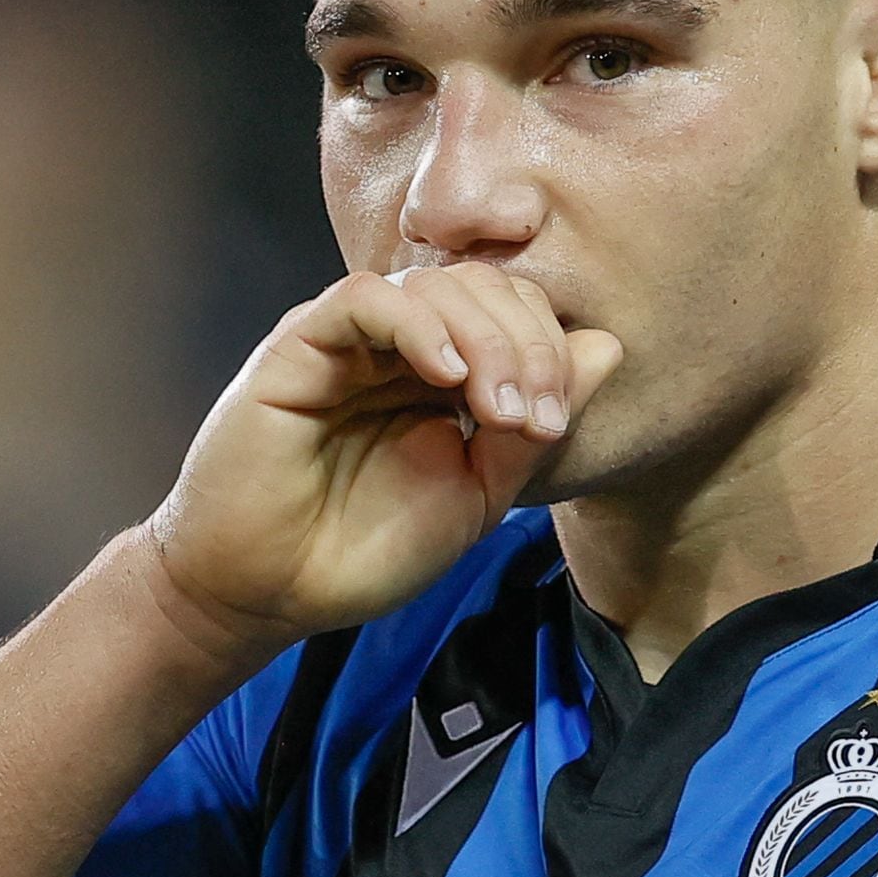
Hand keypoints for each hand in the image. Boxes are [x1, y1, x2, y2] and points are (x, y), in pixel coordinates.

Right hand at [140, 265, 622, 657]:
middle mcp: (401, 345)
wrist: (270, 592)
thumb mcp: (475, 495)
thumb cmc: (364, 551)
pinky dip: (417, 324)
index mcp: (446, 374)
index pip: (517, 314)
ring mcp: (352, 341)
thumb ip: (533, 429)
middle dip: (528, 345)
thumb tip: (608, 347)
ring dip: (485, 339)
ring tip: (492, 411)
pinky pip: (366, 299)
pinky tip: (444, 375)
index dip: (550, 352)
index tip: (552, 427)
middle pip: (486, 288)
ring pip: (435, 284)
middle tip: (532, 420)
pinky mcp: (301, 345)